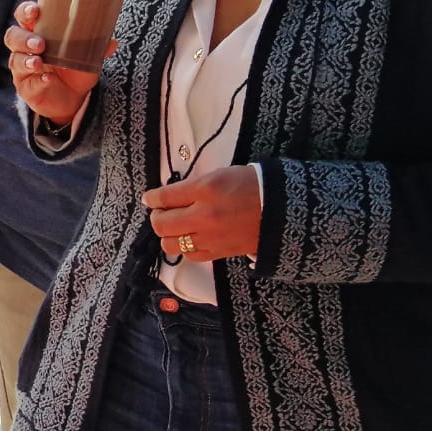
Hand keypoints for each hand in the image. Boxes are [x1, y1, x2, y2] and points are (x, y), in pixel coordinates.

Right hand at [5, 1, 105, 124]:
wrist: (73, 99)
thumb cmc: (75, 69)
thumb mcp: (88, 55)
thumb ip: (97, 47)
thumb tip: (112, 42)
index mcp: (39, 32)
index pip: (24, 16)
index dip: (25, 12)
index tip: (35, 11)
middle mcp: (26, 48)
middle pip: (13, 36)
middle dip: (24, 38)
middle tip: (40, 44)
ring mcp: (22, 68)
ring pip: (15, 60)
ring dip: (26, 60)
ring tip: (39, 63)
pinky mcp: (26, 87)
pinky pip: (27, 83)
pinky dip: (38, 81)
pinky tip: (47, 79)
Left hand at [140, 165, 261, 263]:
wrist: (281, 209)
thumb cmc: (251, 186)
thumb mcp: (220, 175)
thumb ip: (192, 186)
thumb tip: (167, 196)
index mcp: (205, 190)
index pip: (165, 197)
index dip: (152, 198)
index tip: (150, 199)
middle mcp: (204, 215)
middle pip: (161, 224)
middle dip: (157, 217)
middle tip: (163, 212)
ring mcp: (210, 237)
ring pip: (170, 244)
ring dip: (168, 235)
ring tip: (177, 226)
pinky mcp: (219, 252)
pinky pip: (190, 255)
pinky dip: (185, 247)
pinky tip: (192, 238)